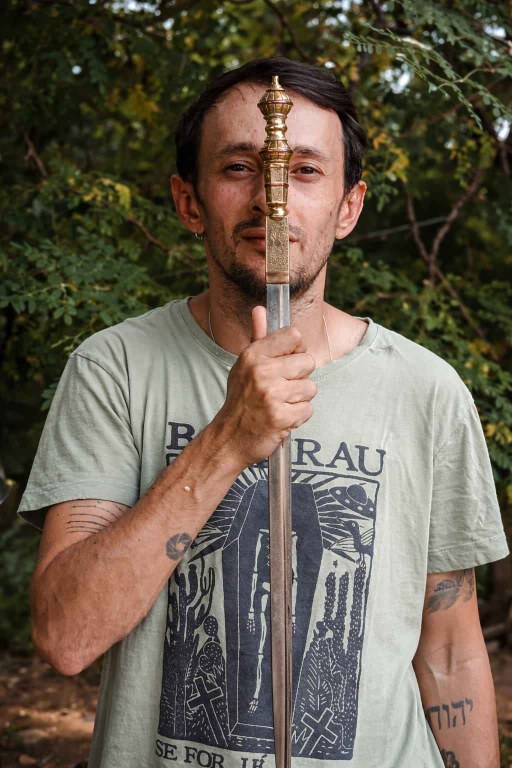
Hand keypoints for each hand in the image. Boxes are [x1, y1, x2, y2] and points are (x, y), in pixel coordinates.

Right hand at [212, 306, 316, 465]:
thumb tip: (259, 309)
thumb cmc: (241, 400)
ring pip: (311, 388)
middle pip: (308, 362)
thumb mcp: (244, 366)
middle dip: (299, 378)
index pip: (294, 336)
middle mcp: (262, 371)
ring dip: (299, 400)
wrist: (229, 438)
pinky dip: (298, 417)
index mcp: (253, 355)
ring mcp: (271, 395)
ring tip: (280, 404)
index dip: (297, 349)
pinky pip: (308, 410)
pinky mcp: (281, 417)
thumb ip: (258, 337)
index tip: (288, 361)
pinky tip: (281, 418)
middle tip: (281, 389)